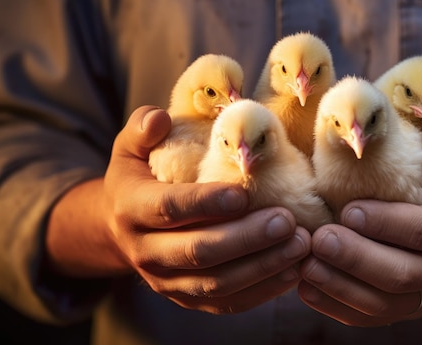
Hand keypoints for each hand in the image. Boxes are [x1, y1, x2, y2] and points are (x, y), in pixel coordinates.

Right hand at [47, 105, 309, 313]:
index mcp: (131, 208)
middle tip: (287, 221)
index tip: (244, 194)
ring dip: (261, 267)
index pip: (168, 208)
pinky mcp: (187, 299)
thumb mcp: (130, 146)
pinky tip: (293, 272)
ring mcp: (166, 281)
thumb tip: (160, 118)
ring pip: (216, 284)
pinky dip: (261, 292)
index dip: (205, 203)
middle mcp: (145, 251)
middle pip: (197, 252)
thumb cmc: (139, 176)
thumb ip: (143, 128)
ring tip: (300, 245)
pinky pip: (226, 303)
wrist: (120, 226)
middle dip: (246, 239)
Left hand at [297, 113, 421, 325]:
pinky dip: (338, 306)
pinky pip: (372, 317)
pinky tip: (306, 287)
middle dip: (356, 258)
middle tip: (319, 238)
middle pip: (400, 274)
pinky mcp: (408, 308)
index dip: (387, 223)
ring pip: (383, 304)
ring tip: (305, 264)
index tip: (347, 209)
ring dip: (340, 286)